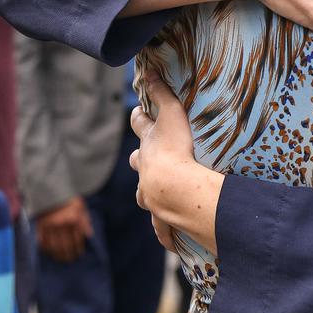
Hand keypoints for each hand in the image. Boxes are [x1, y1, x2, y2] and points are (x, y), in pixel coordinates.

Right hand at [35, 196, 93, 262]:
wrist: (52, 189)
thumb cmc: (68, 199)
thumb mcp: (81, 206)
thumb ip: (85, 221)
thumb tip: (89, 235)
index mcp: (74, 219)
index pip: (77, 239)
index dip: (78, 249)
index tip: (78, 255)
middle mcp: (63, 223)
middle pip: (66, 245)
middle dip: (68, 255)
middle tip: (69, 260)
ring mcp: (50, 225)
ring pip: (54, 245)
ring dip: (57, 254)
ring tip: (59, 259)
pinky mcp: (40, 225)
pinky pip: (42, 240)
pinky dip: (45, 247)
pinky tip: (48, 252)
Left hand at [129, 71, 221, 253]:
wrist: (174, 189)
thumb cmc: (175, 150)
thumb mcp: (172, 115)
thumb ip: (163, 93)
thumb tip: (149, 70)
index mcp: (148, 145)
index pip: (139, 126)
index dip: (138, 118)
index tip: (138, 113)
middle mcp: (145, 170)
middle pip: (137, 161)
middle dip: (140, 158)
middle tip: (146, 157)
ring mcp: (150, 194)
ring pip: (143, 193)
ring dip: (148, 191)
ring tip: (156, 194)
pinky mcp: (161, 215)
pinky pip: (160, 226)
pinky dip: (164, 232)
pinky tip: (169, 243)